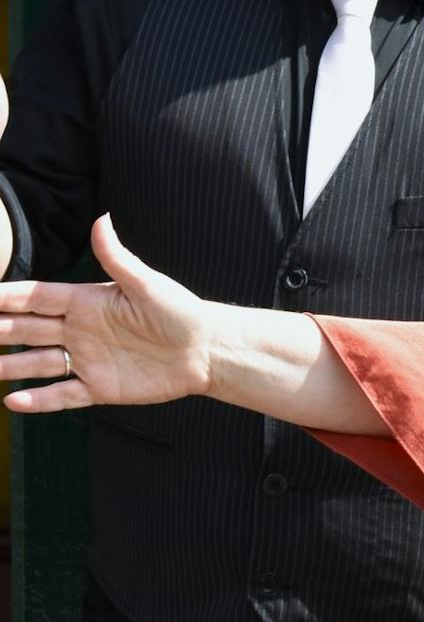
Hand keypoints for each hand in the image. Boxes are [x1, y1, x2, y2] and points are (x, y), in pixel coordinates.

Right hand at [0, 215, 211, 410]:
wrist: (207, 350)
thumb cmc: (181, 311)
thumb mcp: (147, 284)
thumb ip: (117, 258)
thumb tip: (101, 219)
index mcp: (87, 302)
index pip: (35, 298)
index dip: (6, 297)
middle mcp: (80, 330)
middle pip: (27, 330)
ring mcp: (87, 359)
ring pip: (38, 363)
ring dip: (10, 366)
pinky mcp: (100, 387)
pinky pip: (62, 395)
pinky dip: (38, 399)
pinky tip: (12, 402)